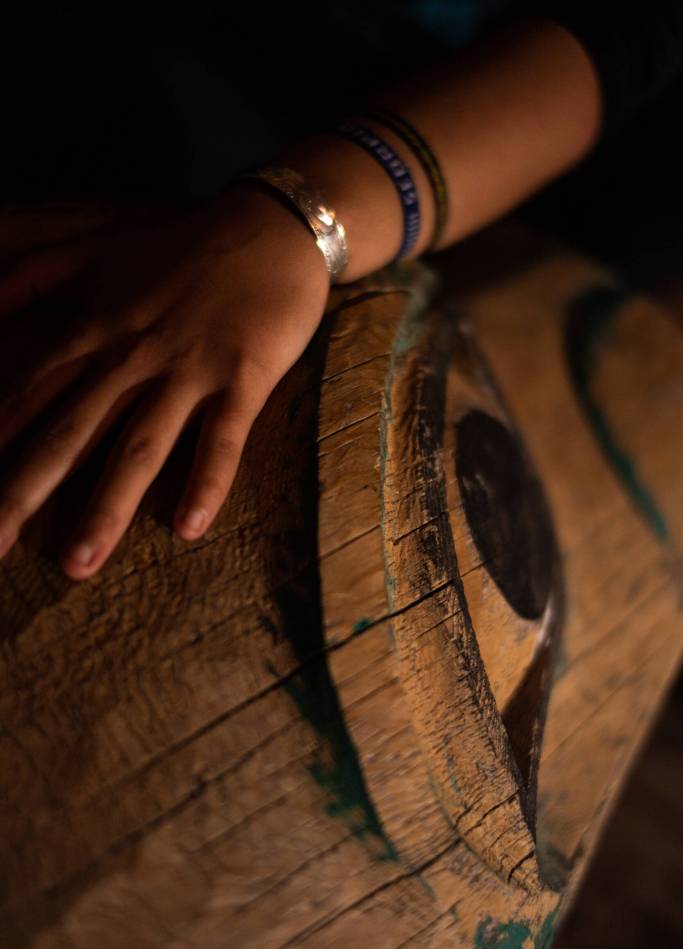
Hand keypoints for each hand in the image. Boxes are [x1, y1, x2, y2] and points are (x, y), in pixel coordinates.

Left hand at [0, 186, 330, 578]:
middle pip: (69, 433)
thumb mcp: (96, 248)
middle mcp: (132, 356)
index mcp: (95, 329)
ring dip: (107, 506)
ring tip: (78, 565)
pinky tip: (190, 528)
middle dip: (25, 492)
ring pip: (140, 446)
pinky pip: (222, 438)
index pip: (29, 394)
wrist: (270, 224)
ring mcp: (189, 370)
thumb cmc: (183, 243)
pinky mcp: (243, 378)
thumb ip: (33, 275)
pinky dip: (206, 481)